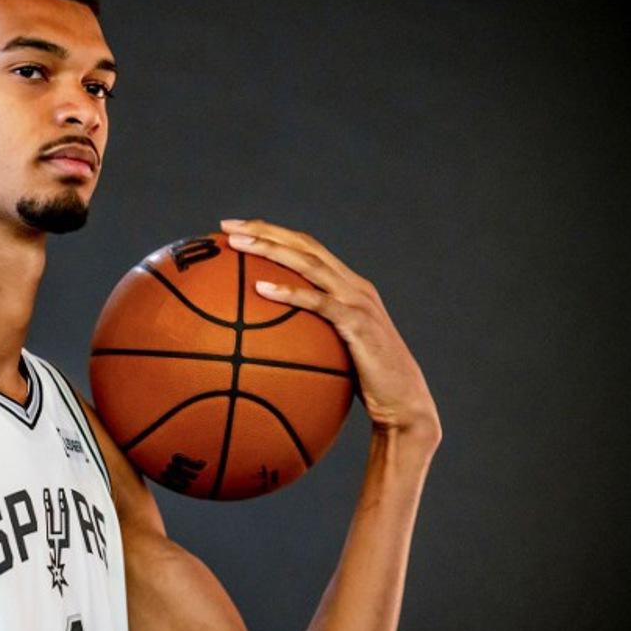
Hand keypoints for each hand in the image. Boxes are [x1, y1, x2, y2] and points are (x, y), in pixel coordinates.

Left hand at [219, 218, 440, 446]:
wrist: (403, 404)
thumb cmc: (361, 383)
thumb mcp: (328, 352)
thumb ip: (304, 336)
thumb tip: (257, 343)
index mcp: (346, 286)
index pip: (306, 247)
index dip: (273, 233)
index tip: (236, 228)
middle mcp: (353, 286)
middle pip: (305, 245)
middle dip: (265, 230)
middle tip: (227, 226)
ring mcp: (357, 302)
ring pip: (310, 263)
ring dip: (272, 249)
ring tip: (238, 244)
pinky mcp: (358, 323)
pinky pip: (319, 303)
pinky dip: (290, 292)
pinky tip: (261, 288)